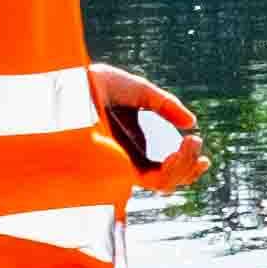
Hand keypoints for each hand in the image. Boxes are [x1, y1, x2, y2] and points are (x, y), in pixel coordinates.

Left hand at [87, 60, 205, 191]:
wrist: (69, 83)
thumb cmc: (95, 84)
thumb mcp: (140, 91)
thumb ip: (166, 106)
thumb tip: (192, 122)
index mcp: (131, 146)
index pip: (163, 166)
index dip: (186, 161)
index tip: (197, 140)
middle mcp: (127, 161)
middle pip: (169, 180)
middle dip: (190, 166)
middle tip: (196, 142)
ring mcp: (122, 166)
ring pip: (164, 184)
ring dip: (185, 167)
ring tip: (191, 143)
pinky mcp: (117, 169)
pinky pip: (152, 181)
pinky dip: (172, 170)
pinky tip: (177, 151)